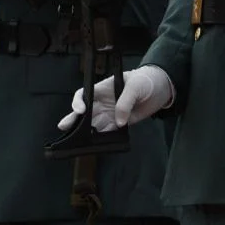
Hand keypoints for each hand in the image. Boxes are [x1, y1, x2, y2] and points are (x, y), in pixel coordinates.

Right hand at [58, 65, 173, 131]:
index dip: (79, 102)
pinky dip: (103, 138)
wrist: (160, 88)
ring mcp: (110, 113)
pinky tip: (98, 144)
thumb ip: (126, 102)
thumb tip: (119, 121)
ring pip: (94, 125)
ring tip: (79, 141)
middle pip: (85, 113)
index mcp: (103, 89)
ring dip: (87, 133)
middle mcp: (103, 102)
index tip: (80, 110)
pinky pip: (108, 132)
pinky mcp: (119, 123)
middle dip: (74, 121)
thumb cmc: (145, 80)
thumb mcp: (135, 86)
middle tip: (65, 128)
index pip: (84, 94)